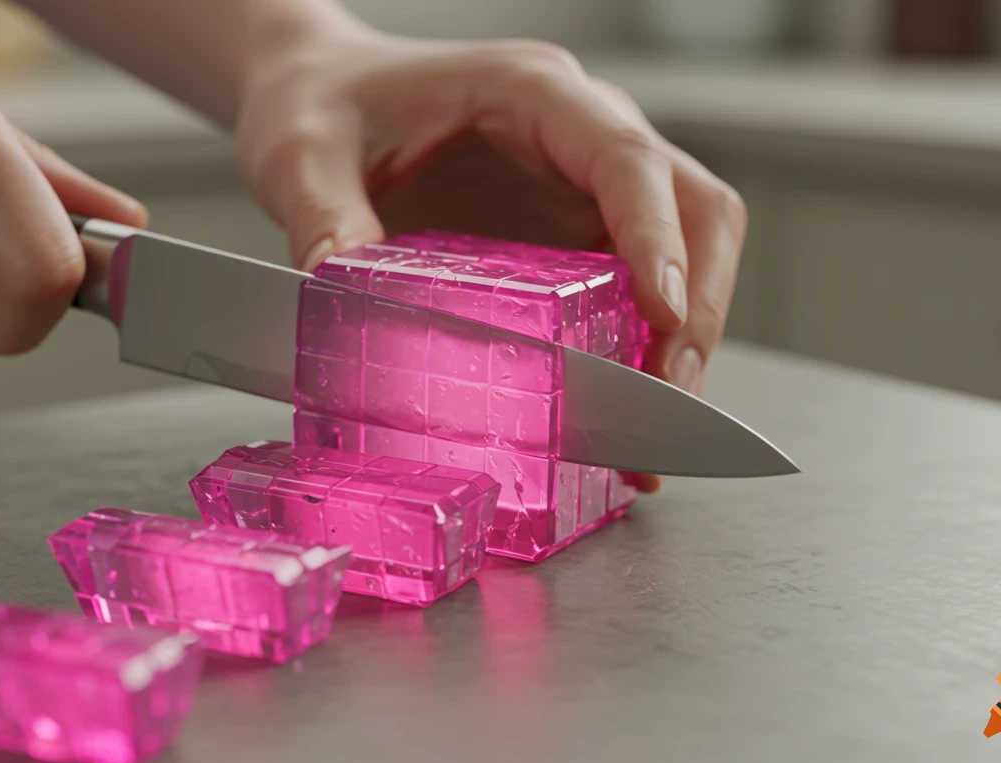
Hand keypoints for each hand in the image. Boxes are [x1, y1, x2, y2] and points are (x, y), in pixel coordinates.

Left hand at [235, 31, 746, 492]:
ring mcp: (582, 187)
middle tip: (665, 398)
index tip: (661, 315)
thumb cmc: (324, 100)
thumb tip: (341, 290)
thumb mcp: (302, 152)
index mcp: (530, 92)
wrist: (318, 96)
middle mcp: (578, 136)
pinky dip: (641, 352)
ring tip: (644, 432)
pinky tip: (611, 413)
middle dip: (698, 306)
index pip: (626, 158)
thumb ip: (321, 215)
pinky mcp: (571, 235)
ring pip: (688, 251)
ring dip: (683, 339)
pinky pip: (636, 289)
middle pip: (695, 209)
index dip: (656, 237)